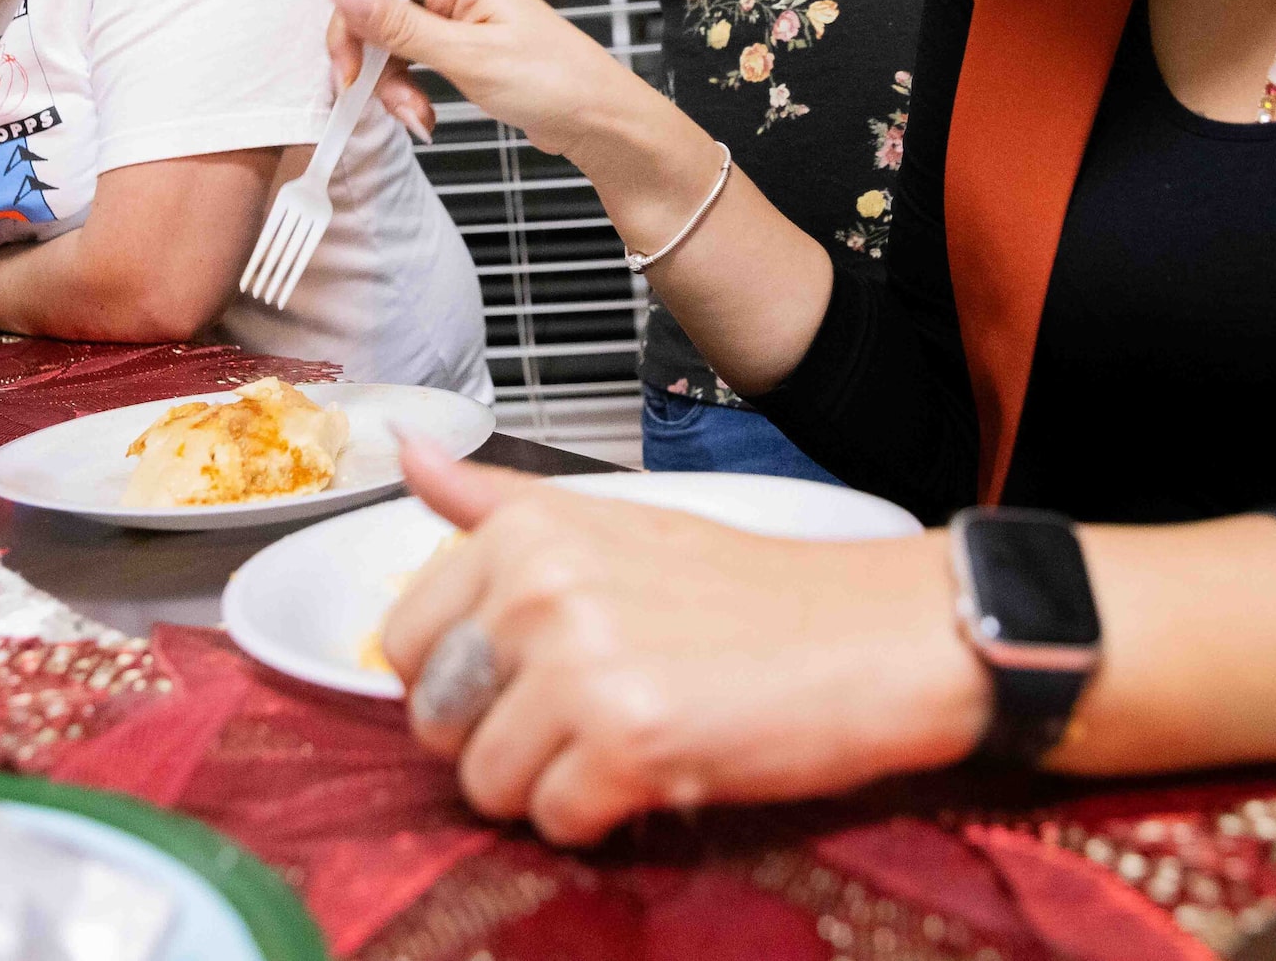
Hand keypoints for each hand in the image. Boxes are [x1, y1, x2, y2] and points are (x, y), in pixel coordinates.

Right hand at [325, 0, 651, 160]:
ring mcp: (455, 19)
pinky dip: (410, 94)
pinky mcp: (458, 48)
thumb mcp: (469, 57)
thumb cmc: (554, 82)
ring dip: (394, 89)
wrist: (597, 120)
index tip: (350, 76)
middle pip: (377, 18)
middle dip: (375, 68)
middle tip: (392, 105)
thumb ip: (400, 26)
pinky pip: (412, 65)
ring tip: (419, 118)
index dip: (352, 29)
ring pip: (390, 47)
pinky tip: (424, 118)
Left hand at [381, 437, 989, 844]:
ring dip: (545, 785)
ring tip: (619, 742)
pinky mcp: (627, 742)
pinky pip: (553, 821)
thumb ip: (495, 505)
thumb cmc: (750, 590)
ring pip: (483, 782)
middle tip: (578, 717)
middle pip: (433, 719)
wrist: (873, 635)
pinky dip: (599, 817)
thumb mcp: (613, 523)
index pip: (402, 639)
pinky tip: (654, 769)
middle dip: (494, 738)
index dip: (458, 677)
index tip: (521, 675)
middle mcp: (541, 589)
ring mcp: (581, 665)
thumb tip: (406, 454)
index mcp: (528, 533)